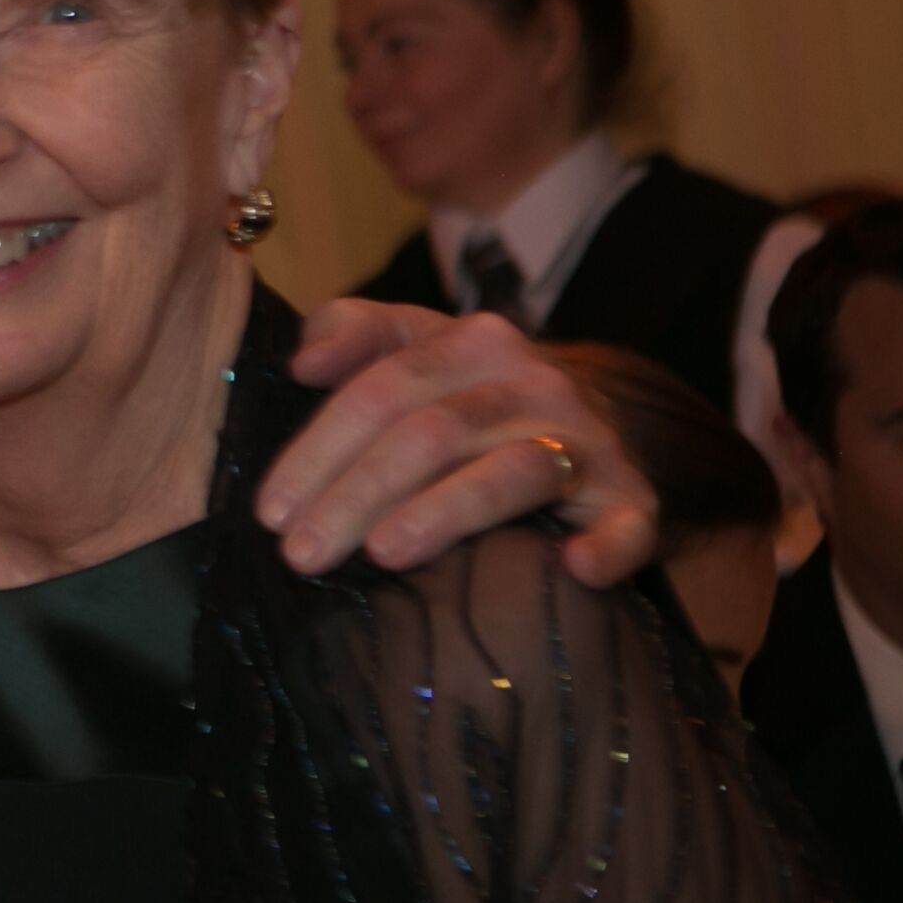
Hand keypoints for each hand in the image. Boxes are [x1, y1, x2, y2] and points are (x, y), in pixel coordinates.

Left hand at [261, 300, 657, 584]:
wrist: (591, 420)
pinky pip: (627, 522)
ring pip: (510, 471)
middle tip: (301, 555)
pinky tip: (575, 569)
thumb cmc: (469, 392)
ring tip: (383, 554)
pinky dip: (608, 545)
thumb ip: (351, 333)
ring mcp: (587, 439)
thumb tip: (304, 362)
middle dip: (356, 496)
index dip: (317, 451)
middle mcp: (534, 382)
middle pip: (432, 434)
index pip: (381, 391)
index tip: (270, 512)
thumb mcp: (410, 344)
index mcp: (472, 341)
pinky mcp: (633, 497)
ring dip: (444, 514)